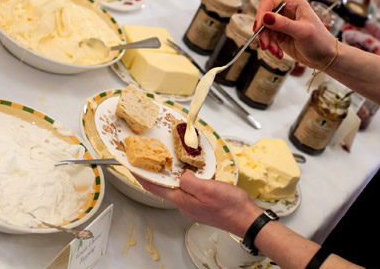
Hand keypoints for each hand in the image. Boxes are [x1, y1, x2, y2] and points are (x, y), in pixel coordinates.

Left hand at [136, 170, 261, 236]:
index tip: (133, 168)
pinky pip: (192, 189)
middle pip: (166, 187)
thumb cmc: (230, 206)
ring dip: (175, 176)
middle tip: (154, 159)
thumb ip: (189, 181)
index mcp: (183, 200)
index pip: (156, 188)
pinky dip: (190, 178)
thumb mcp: (208, 188)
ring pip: (180, 187)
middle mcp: (186, 204)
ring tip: (174, 162)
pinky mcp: (204, 203)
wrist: (246, 219)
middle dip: (159, 174)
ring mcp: (195, 205)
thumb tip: (180, 174)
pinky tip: (196, 172)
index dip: (143, 177)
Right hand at [253, 0, 336, 68]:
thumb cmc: (320, 42)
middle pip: (264, 15)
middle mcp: (286, 10)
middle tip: (266, 44)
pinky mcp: (280, 34)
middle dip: (263, 31)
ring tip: (275, 51)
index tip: (259, 27)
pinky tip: (278, 53)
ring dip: (266, 41)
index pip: (270, 1)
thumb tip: (266, 17)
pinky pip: (268, 38)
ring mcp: (282, 23)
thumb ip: (284, 24)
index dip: (262, 12)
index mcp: (294, 3)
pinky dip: (270, 46)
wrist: (325, 57)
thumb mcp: (303, 32)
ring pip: (264, 28)